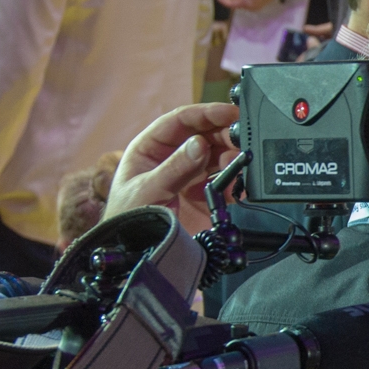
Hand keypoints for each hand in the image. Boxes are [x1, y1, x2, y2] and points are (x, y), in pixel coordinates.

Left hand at [104, 100, 240, 229]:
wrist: (136, 256)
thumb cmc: (128, 220)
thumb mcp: (148, 190)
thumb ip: (175, 167)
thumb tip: (200, 144)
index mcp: (151, 148)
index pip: (180, 121)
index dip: (205, 113)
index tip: (228, 113)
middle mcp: (172, 158)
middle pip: (204, 136)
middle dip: (223, 136)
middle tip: (240, 140)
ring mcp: (189, 177)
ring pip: (217, 158)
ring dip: (230, 160)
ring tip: (238, 165)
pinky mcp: (204, 197)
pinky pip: (224, 183)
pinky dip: (234, 184)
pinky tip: (235, 189)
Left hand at [221, 0, 280, 11]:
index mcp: (248, 4)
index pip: (232, 4)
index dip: (224, 1)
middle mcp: (250, 8)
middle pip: (236, 6)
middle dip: (228, 1)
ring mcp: (254, 8)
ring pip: (241, 5)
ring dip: (234, 1)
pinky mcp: (257, 5)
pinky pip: (246, 4)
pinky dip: (240, 1)